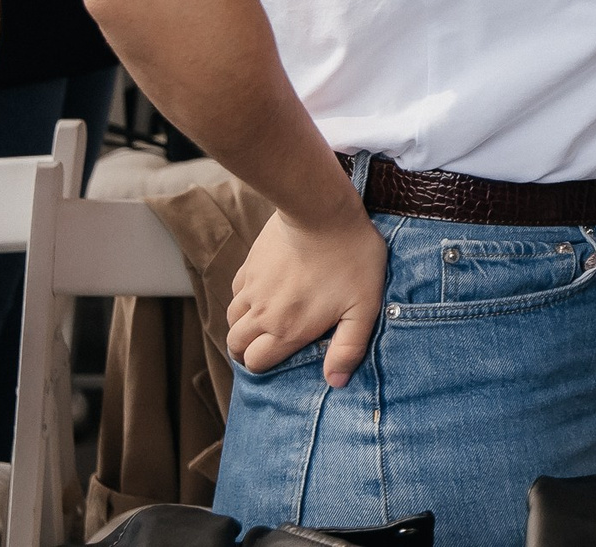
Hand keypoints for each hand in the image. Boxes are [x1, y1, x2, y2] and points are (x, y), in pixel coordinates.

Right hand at [228, 207, 387, 385]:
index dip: (264, 366)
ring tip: (265, 323)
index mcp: (286, 330)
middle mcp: (261, 314)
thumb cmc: (351, 258)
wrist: (322, 212)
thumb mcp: (363, 307)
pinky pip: (236, 292)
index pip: (256, 363)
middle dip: (248, 352)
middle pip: (235, 346)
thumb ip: (348, 348)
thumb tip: (335, 383)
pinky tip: (263, 293)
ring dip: (243, 326)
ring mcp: (251, 289)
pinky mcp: (249, 266)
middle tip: (267, 346)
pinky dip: (244, 300)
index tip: (280, 360)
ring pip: (231, 320)